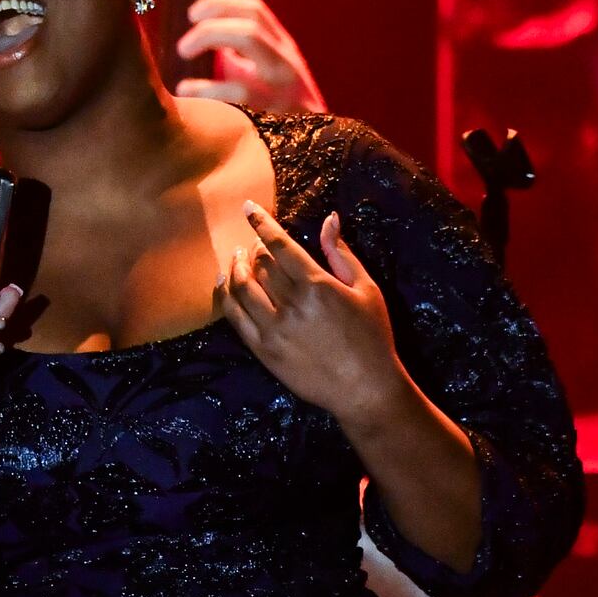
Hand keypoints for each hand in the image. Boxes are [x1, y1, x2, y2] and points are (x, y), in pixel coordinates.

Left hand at [174, 0, 325, 112]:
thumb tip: (205, 41)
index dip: (219, 5)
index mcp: (281, 47)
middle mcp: (285, 61)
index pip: (254, 10)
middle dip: (210, 27)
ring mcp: (283, 86)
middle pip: (249, 24)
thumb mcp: (264, 74)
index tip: (192, 14)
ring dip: (208, 38)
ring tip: (182, 56)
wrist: (315, 150)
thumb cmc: (280, 110)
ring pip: (249, 42)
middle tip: (183, 47)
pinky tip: (185, 92)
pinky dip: (205, 87)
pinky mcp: (276, 112)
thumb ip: (238, 54)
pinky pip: (237, 92)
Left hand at [219, 203, 408, 422]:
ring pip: (242, 287)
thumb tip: (329, 219)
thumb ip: (341, 253)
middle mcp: (291, 305)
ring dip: (236, 266)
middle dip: (254, 246)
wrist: (364, 389)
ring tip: (237, 258)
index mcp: (317, 286)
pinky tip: (225, 284)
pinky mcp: (263, 351)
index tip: (248, 207)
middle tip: (254, 242)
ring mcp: (273, 329)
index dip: (261, 222)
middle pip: (259, 264)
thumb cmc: (372, 336)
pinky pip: (234, 317)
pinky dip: (225, 295)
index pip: (280, 244)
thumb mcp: (366, 289)